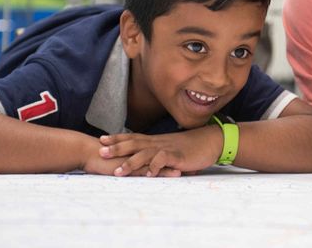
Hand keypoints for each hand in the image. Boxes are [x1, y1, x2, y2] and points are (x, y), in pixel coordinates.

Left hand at [98, 126, 222, 176]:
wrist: (211, 141)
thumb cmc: (191, 146)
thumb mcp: (171, 147)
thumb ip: (158, 152)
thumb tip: (147, 159)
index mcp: (156, 140)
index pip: (133, 137)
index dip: (117, 138)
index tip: (102, 139)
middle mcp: (159, 142)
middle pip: (134, 143)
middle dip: (117, 147)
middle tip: (100, 151)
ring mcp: (168, 149)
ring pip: (146, 153)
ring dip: (131, 161)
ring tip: (118, 171)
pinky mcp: (178, 156)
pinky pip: (164, 160)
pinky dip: (155, 166)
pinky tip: (148, 174)